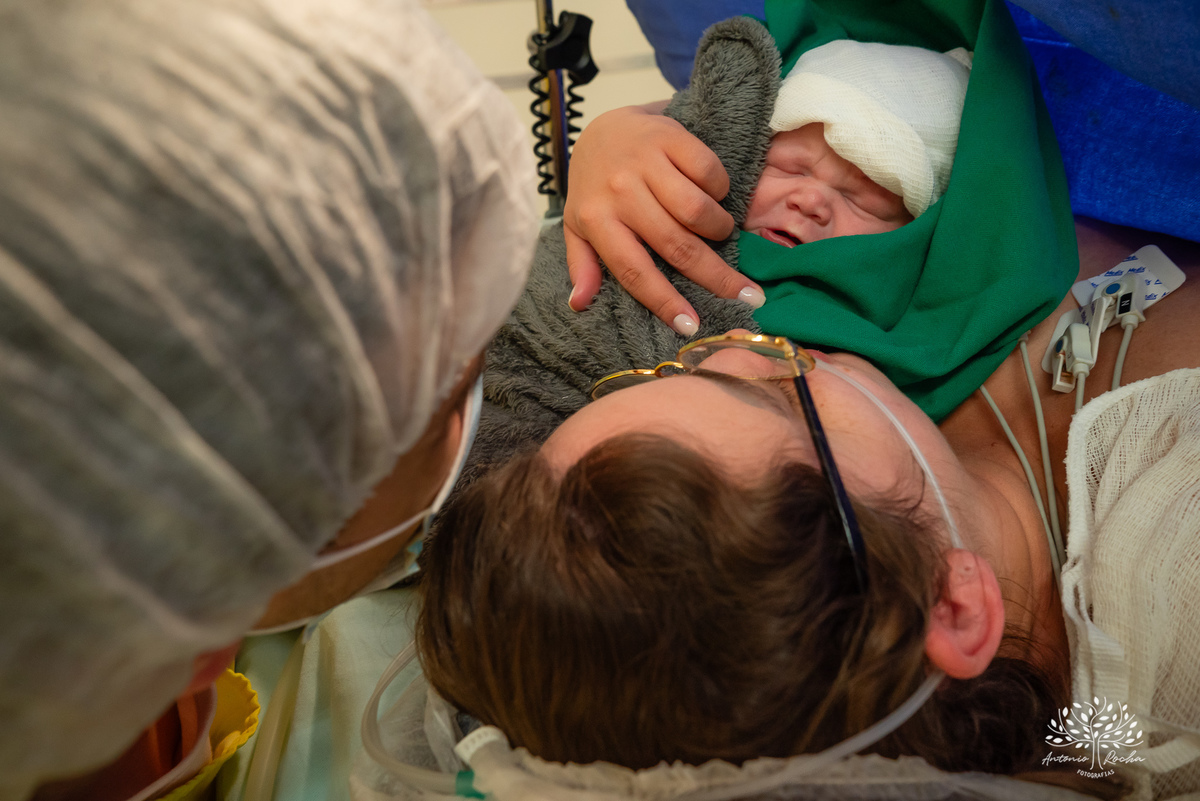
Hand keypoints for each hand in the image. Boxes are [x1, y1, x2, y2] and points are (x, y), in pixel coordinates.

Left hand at [563, 103, 764, 334]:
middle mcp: (619, 192)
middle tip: (747, 296)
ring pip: (696, 209)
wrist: (602, 126)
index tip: (692, 326)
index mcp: (596, 220)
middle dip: (715, 276)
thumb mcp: (579, 226)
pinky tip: (713, 192)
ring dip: (717, 227)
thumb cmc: (595, 186)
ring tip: (719, 230)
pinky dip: (719, 187)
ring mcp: (644, 161)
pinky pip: (708, 170)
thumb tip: (579, 304)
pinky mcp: (669, 135)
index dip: (664, 301)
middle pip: (675, 245)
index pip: (634, 271)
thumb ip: (582, 264)